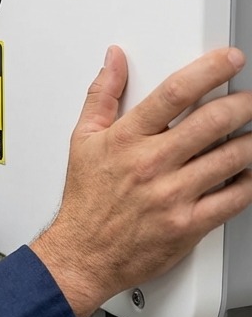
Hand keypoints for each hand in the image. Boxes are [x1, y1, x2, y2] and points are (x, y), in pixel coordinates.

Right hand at [30, 46, 251, 316]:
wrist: (84, 256)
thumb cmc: (87, 201)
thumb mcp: (83, 139)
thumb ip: (102, 95)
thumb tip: (114, 60)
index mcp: (127, 139)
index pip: (174, 94)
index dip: (209, 71)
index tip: (229, 60)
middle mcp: (152, 165)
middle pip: (212, 122)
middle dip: (243, 103)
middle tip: (250, 98)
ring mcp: (173, 196)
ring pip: (231, 158)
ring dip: (251, 141)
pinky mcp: (189, 225)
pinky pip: (234, 199)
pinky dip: (249, 182)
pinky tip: (247, 172)